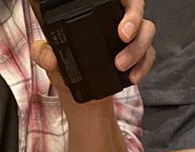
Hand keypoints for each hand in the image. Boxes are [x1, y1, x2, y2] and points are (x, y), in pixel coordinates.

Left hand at [31, 0, 155, 96]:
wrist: (83, 100)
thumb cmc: (68, 72)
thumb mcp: (52, 62)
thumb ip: (44, 54)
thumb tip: (47, 54)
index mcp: (97, 12)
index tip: (116, 6)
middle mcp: (117, 20)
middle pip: (136, 6)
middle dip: (134, 18)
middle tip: (123, 35)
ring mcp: (131, 38)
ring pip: (147, 30)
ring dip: (137, 48)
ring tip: (120, 65)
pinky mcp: (140, 56)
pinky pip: (150, 55)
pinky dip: (143, 66)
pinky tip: (131, 77)